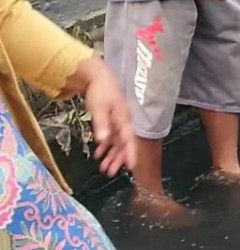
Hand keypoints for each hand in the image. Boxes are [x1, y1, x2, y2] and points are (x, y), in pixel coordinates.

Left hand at [73, 56, 136, 176]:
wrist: (98, 77)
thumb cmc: (100, 91)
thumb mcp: (99, 108)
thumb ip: (101, 124)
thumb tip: (103, 140)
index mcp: (124, 118)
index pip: (129, 139)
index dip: (130, 153)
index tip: (131, 166)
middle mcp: (123, 121)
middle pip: (124, 143)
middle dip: (118, 158)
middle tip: (110, 172)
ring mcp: (118, 121)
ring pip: (117, 142)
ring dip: (111, 155)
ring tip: (104, 169)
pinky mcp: (111, 120)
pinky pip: (111, 137)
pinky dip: (105, 146)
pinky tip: (98, 154)